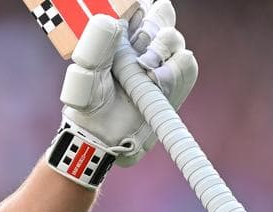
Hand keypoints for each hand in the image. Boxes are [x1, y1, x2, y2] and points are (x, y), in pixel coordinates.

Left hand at [59, 0, 197, 166]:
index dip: (140, 9)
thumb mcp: (85, 72)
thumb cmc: (89, 104)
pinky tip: (156, 82)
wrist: (105, 137)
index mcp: (119, 35)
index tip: (134, 20)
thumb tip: (112, 19)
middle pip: (162, 14)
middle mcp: (142, 44)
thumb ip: (96, 43)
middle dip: (152, 27)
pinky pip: (187, 62)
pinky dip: (174, 70)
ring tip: (144, 69)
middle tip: (138, 45)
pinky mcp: (176, 79)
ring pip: (174, 38)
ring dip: (161, 50)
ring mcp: (161, 61)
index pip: (138, 6)